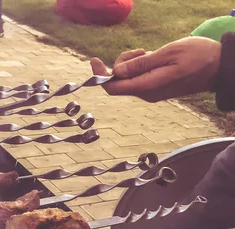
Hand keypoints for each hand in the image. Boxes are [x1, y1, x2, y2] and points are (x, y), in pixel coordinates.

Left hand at [90, 37, 221, 101]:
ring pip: (126, 77)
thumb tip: (116, 72)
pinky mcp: (153, 87)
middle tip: (140, 51)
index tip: (94, 61)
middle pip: (118, 81)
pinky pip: (136, 77)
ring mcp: (149, 91)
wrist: (218, 66)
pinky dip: (138, 65)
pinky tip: (150, 57)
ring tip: (148, 52)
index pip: (114, 87)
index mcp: (148, 86)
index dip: (100, 76)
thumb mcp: (168, 54)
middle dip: (121, 63)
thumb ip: (141, 64)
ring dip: (131, 62)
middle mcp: (146, 93)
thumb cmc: (197, 56)